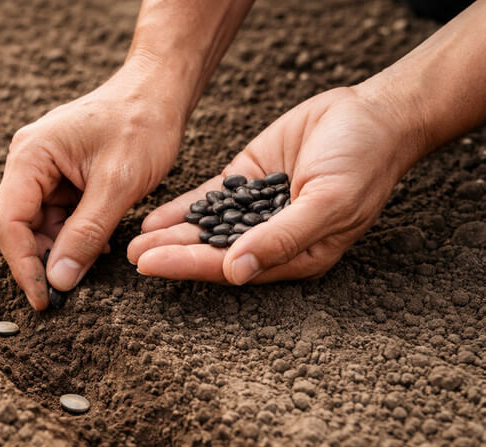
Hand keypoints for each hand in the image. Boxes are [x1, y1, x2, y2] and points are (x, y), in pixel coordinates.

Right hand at [0, 56, 188, 309]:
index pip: (8, 222)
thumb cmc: (142, 123)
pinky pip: (56, 217)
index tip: (43, 299)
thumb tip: (59, 281)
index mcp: (31, 156)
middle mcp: (27, 162)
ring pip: (37, 226)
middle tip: (65, 294)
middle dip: (40, 261)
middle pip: (16, 227)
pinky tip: (98, 245)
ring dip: (60, 250)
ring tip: (91, 263)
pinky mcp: (59, 177)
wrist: (159, 91)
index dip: (23, 265)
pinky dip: (73, 237)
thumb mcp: (119, 184)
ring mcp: (42, 169)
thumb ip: (86, 234)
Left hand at [127, 86, 422, 283]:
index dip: (190, 266)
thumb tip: (236, 271)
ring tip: (133, 241)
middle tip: (131, 256)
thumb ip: (282, 238)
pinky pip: (209, 198)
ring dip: (172, 234)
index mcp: (294, 256)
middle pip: (212, 251)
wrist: (374, 114)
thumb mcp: (329, 203)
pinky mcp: (247, 180)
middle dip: (172, 254)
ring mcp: (255, 210)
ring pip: (206, 227)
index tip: (152, 265)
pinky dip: (183, 209)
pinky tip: (154, 217)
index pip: (232, 267)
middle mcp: (270, 238)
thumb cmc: (363, 164)